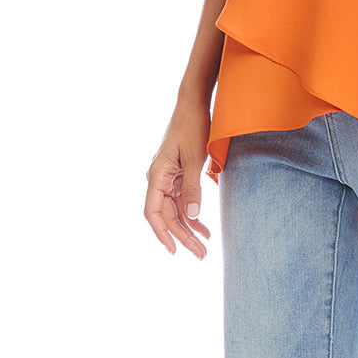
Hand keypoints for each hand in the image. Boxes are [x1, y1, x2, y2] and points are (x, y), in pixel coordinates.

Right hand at [144, 101, 211, 258]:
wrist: (194, 103)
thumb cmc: (192, 126)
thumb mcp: (194, 158)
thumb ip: (193, 188)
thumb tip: (193, 217)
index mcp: (156, 176)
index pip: (153, 213)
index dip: (162, 234)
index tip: (173, 251)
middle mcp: (158, 179)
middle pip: (167, 216)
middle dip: (182, 236)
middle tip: (200, 254)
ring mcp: (168, 177)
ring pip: (175, 211)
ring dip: (189, 228)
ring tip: (204, 246)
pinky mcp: (178, 174)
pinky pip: (183, 200)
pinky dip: (193, 214)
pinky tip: (204, 227)